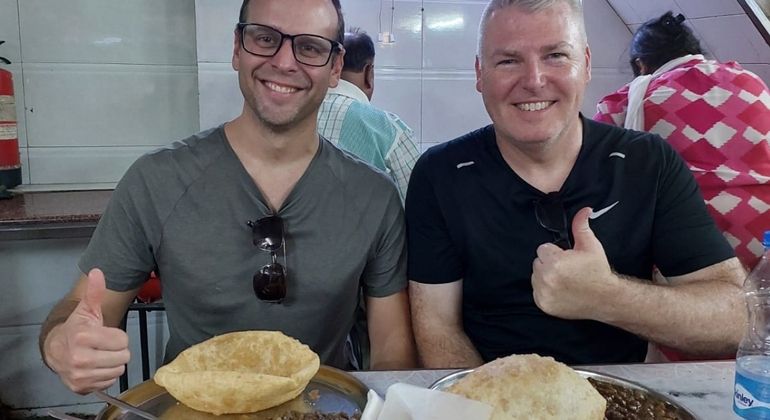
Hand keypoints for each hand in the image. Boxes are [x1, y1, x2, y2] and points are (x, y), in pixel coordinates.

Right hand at [44, 269, 130, 393]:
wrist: (55, 351)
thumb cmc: (76, 329)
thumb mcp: (87, 310)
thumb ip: (95, 293)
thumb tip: (97, 272)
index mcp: (83, 337)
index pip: (122, 340)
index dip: (117, 336)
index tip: (105, 334)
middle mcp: (80, 359)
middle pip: (123, 357)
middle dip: (117, 350)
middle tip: (104, 346)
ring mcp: (80, 376)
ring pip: (118, 371)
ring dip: (113, 363)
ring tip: (100, 355)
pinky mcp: (81, 388)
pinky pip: (109, 382)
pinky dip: (106, 375)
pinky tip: (96, 367)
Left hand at [531, 207, 618, 319]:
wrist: (605, 299)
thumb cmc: (597, 271)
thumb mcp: (590, 246)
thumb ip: (581, 226)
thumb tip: (584, 210)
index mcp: (555, 262)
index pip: (542, 249)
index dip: (555, 252)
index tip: (567, 259)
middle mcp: (546, 278)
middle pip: (537, 262)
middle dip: (549, 263)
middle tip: (567, 270)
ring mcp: (544, 293)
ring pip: (536, 276)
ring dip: (546, 276)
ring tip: (565, 280)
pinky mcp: (543, 304)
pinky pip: (537, 291)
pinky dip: (545, 291)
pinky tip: (561, 290)